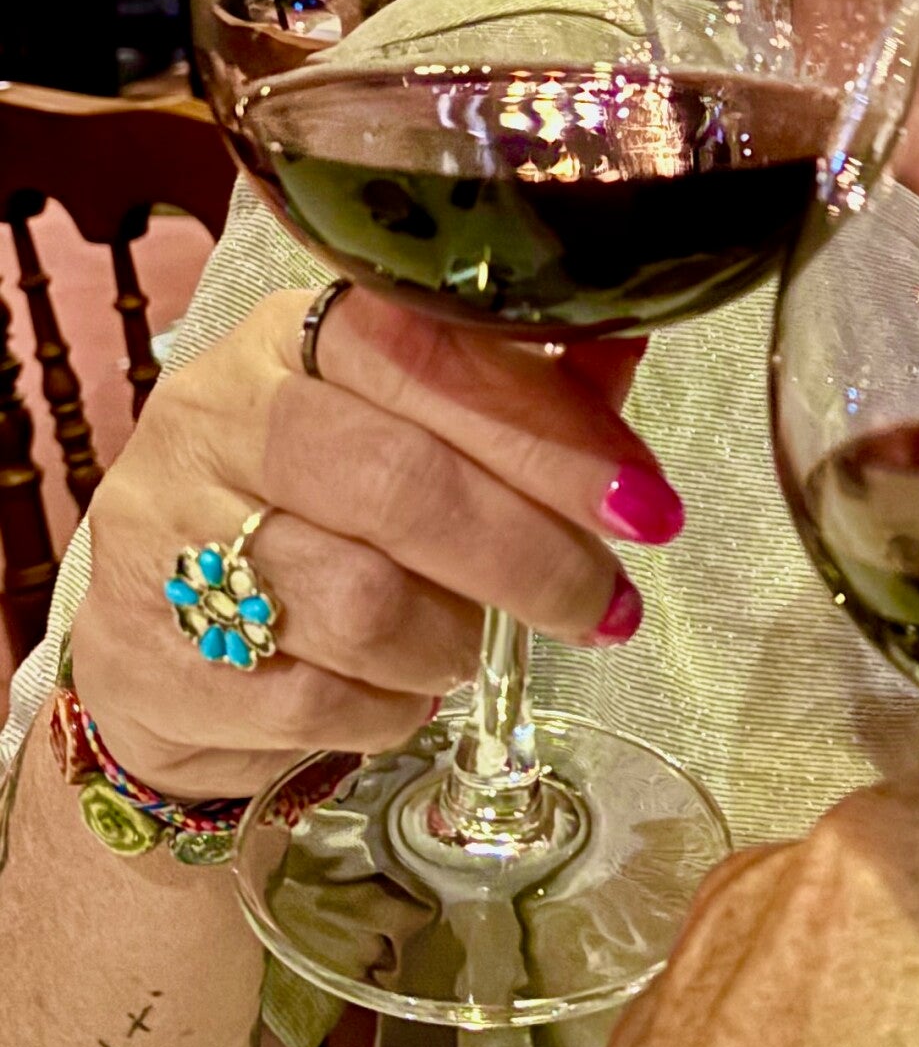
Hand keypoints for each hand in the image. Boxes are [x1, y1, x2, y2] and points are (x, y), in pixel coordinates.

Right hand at [72, 283, 681, 797]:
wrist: (148, 636)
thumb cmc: (305, 512)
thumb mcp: (390, 425)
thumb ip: (504, 389)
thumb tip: (624, 347)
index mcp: (285, 337)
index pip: (426, 354)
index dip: (549, 428)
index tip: (643, 502)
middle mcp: (214, 417)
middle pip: (398, 483)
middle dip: (531, 555)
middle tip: (607, 605)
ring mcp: (168, 539)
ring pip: (364, 604)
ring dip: (457, 641)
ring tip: (478, 646)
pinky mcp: (152, 658)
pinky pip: (322, 702)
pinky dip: (394, 710)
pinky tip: (405, 692)